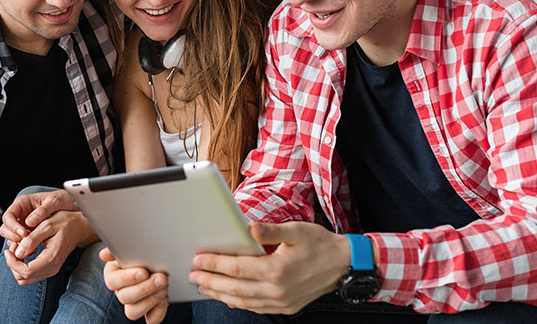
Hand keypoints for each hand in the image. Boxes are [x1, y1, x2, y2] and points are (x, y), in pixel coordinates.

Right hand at [0, 189, 77, 243]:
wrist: (72, 206)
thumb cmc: (62, 200)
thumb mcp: (54, 202)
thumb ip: (42, 211)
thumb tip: (29, 222)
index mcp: (23, 203)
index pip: (8, 216)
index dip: (12, 226)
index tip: (23, 233)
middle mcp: (21, 214)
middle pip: (6, 227)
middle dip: (13, 236)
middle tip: (25, 240)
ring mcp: (24, 224)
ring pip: (11, 236)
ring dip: (18, 244)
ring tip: (31, 247)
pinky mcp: (29, 232)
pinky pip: (20, 242)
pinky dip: (24, 247)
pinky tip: (34, 250)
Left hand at [3, 210, 94, 284]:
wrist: (79, 226)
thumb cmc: (65, 223)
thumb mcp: (47, 225)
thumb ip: (31, 239)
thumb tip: (18, 252)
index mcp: (51, 258)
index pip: (26, 271)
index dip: (12, 263)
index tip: (9, 250)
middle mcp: (52, 268)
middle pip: (23, 278)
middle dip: (13, 264)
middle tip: (13, 247)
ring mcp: (51, 270)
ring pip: (25, 278)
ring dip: (17, 265)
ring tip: (18, 248)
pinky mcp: (49, 268)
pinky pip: (31, 274)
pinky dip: (23, 265)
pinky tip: (24, 251)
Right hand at [100, 246, 169, 322]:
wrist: (160, 261)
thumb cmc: (142, 254)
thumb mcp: (130, 249)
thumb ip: (118, 250)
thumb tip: (103, 255)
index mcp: (113, 275)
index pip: (112, 282)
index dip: (127, 279)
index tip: (144, 272)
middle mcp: (121, 292)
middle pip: (124, 298)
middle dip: (145, 288)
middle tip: (162, 278)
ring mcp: (134, 304)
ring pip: (133, 312)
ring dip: (150, 301)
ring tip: (164, 288)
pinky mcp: (148, 313)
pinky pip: (150, 320)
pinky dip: (158, 311)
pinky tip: (165, 299)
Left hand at [189, 221, 350, 314]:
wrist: (344, 265)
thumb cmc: (320, 244)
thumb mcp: (296, 231)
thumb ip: (271, 230)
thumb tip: (249, 228)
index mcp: (277, 270)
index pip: (236, 268)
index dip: (214, 263)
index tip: (198, 259)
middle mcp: (277, 290)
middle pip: (234, 288)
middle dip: (210, 281)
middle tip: (192, 275)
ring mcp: (281, 301)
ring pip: (243, 301)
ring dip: (220, 294)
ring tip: (204, 286)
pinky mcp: (286, 307)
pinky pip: (256, 307)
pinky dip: (238, 303)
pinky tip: (228, 297)